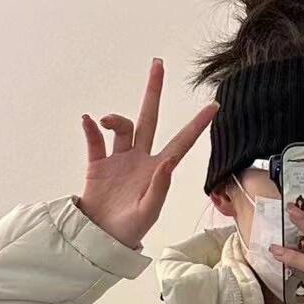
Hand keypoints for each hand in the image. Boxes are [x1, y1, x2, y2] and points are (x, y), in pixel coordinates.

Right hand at [78, 59, 218, 249]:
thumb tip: (168, 162)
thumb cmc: (130, 230)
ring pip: (122, 127)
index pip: (181, 142)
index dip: (197, 125)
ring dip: (115, 118)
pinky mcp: (98, 163)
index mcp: (158, 170)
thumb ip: (160, 187)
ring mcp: (119, 159)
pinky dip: (90, 128)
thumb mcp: (149, 212)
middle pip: (149, 118)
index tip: (214, 105)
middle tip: (158, 64)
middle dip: (154, 92)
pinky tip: (88, 121)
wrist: (100, 238)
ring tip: (105, 121)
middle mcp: (140, 158)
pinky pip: (94, 140)